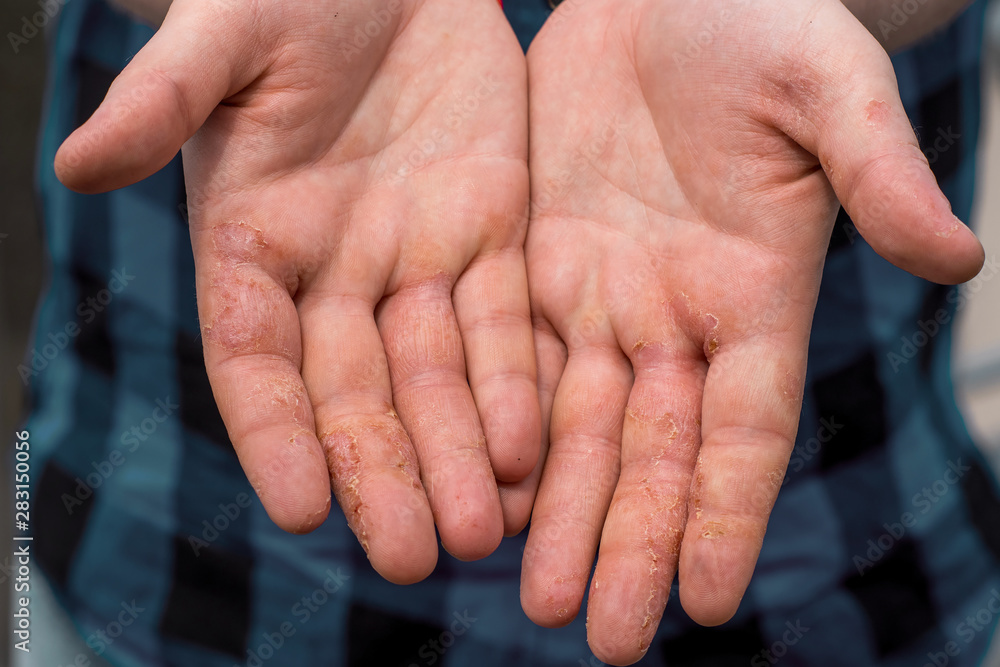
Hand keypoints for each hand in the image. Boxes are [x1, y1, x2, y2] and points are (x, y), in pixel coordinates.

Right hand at [55, 0, 538, 583]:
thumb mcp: (222, 37)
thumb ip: (163, 100)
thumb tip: (75, 163)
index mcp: (253, 242)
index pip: (255, 359)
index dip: (273, 432)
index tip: (296, 507)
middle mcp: (334, 273)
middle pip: (356, 393)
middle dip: (383, 473)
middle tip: (411, 558)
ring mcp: (416, 260)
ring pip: (438, 377)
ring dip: (460, 455)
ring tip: (482, 533)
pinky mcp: (492, 234)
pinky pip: (506, 323)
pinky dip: (515, 387)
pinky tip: (530, 453)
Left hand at [511, 0, 983, 661]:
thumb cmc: (762, 22)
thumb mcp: (826, 84)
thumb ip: (877, 168)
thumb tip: (959, 255)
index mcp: (750, 293)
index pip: (744, 428)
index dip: (728, 512)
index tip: (708, 603)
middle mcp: (671, 315)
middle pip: (651, 451)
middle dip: (628, 541)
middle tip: (600, 637)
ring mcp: (599, 294)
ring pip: (573, 425)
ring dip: (555, 511)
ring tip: (532, 599)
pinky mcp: (534, 261)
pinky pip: (507, 361)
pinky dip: (496, 431)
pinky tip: (479, 494)